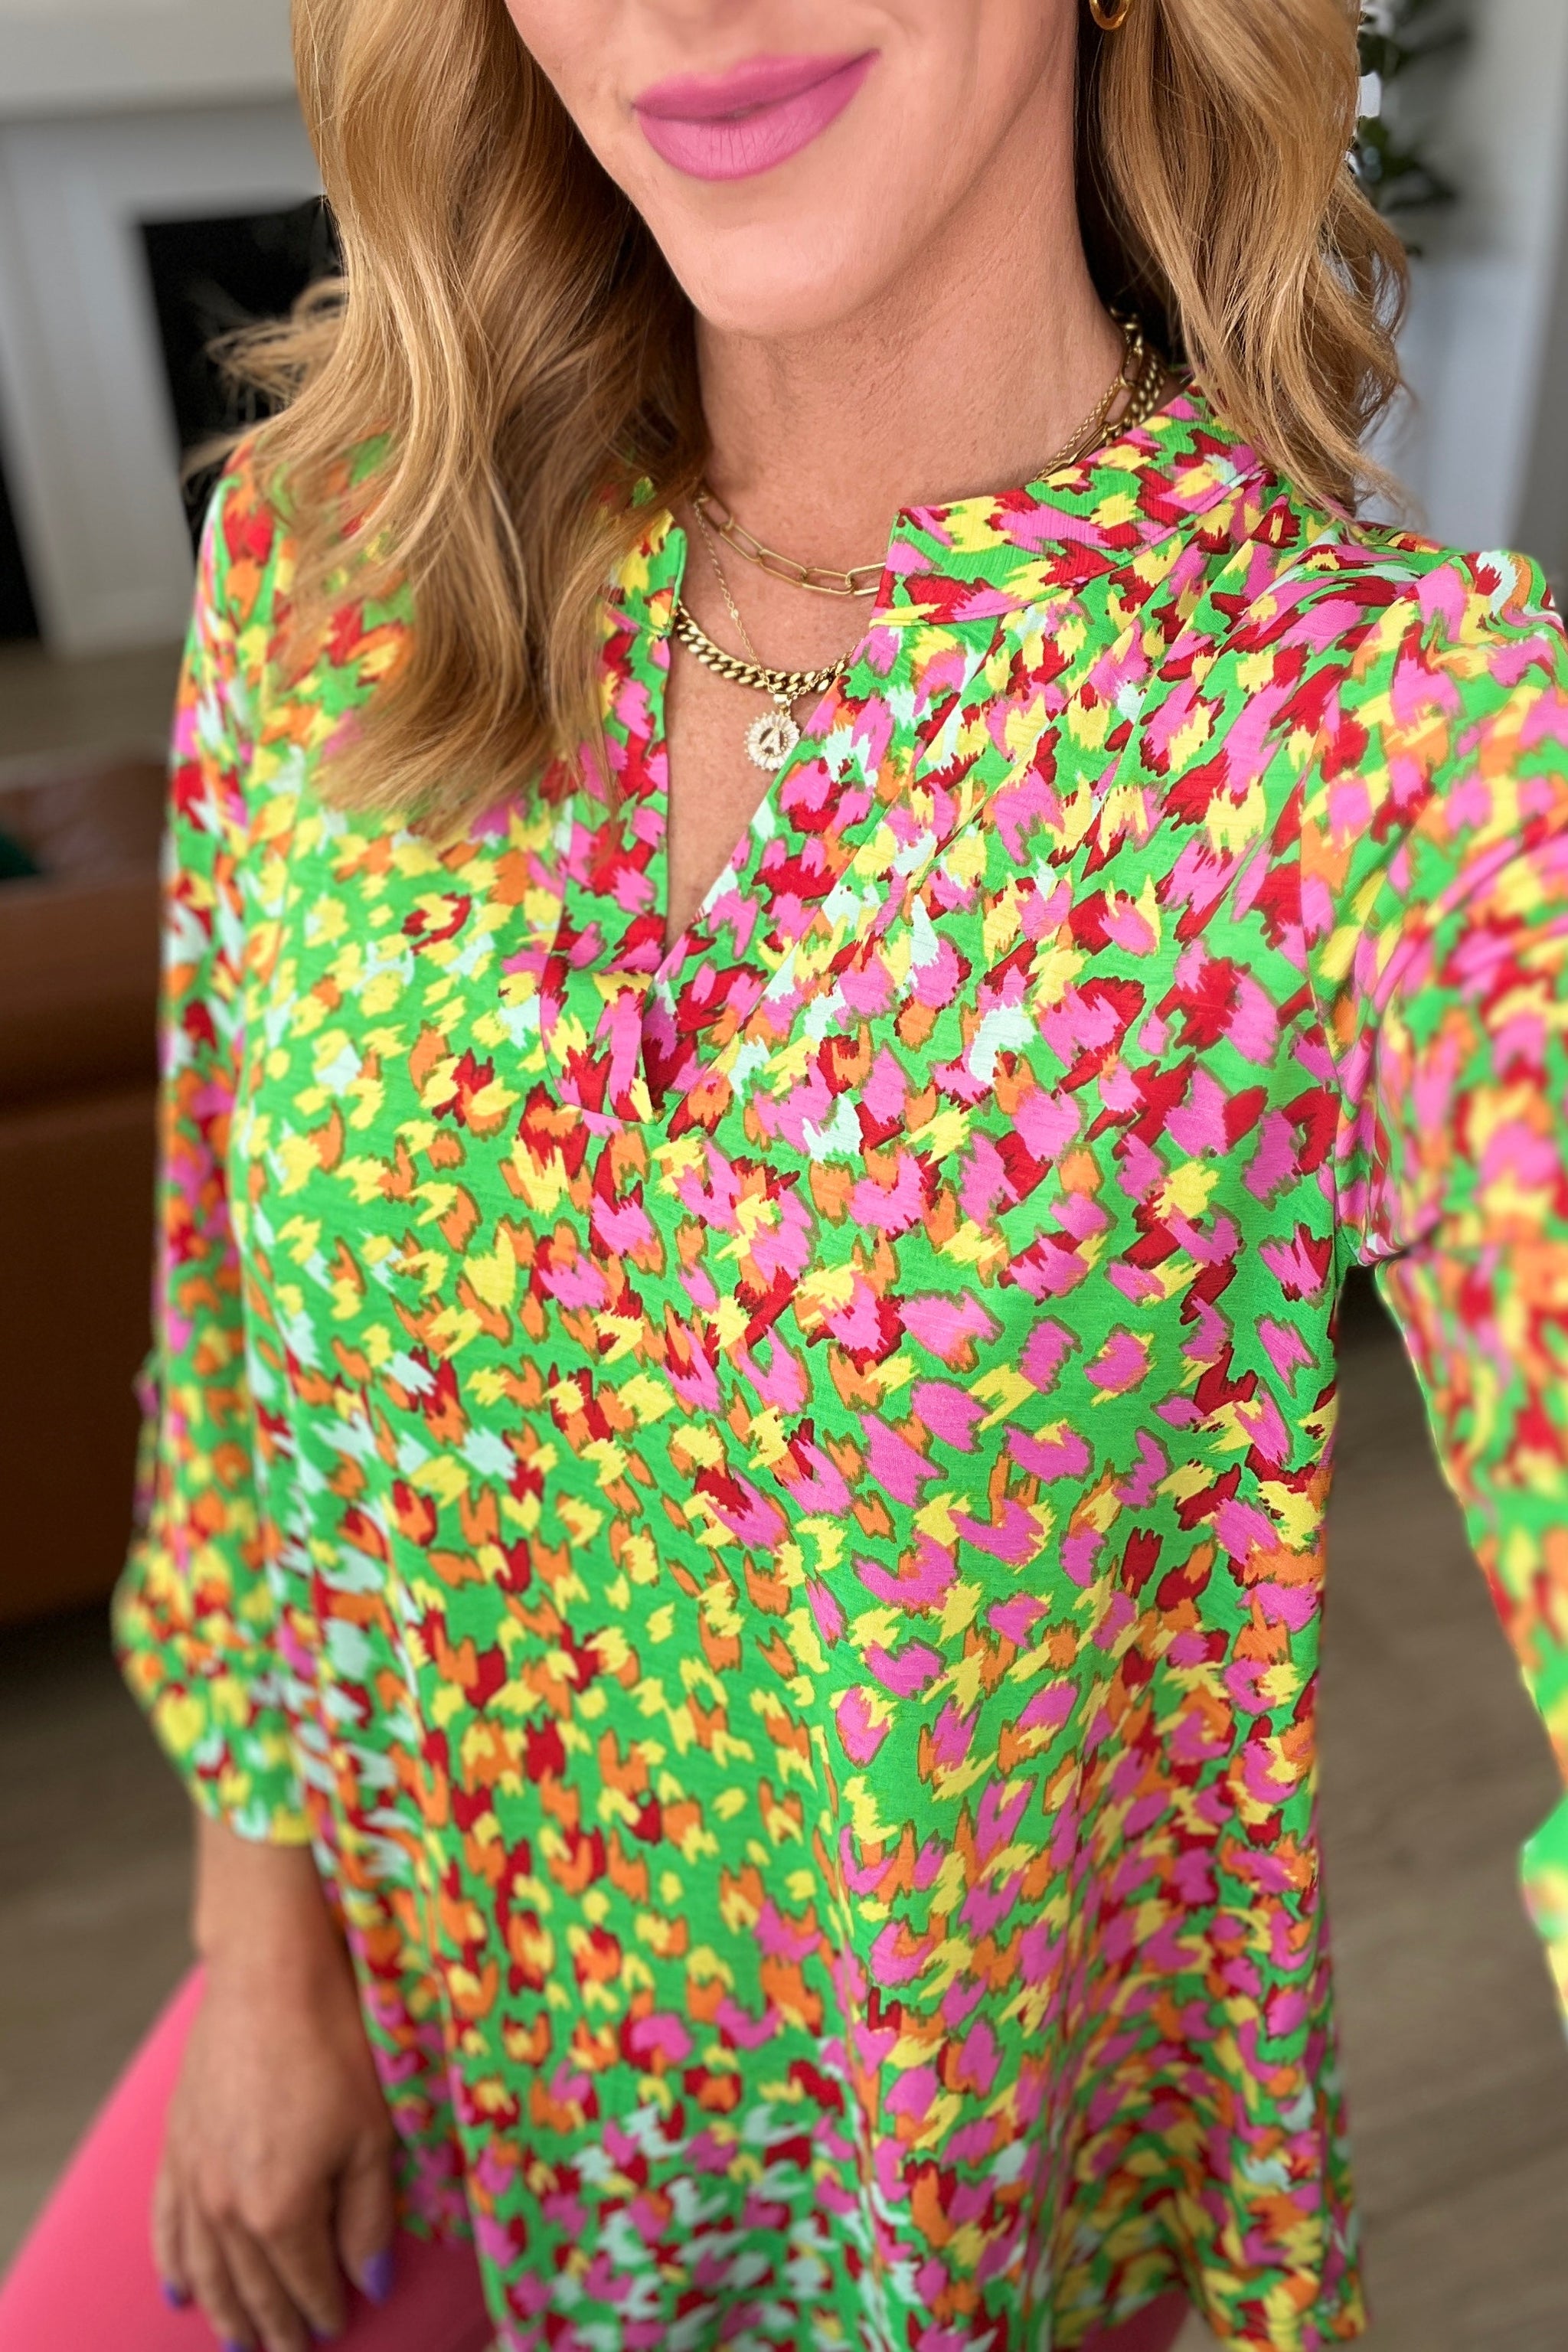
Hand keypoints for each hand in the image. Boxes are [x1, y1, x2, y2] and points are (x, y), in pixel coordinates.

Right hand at [153, 1819, 397, 2349]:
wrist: (268, 1975)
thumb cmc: (333, 2046)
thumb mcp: (371, 2134)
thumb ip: (368, 2217)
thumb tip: (371, 2282)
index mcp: (279, 2210)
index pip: (304, 2282)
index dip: (323, 2308)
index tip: (336, 2327)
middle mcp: (225, 2206)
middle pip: (251, 2286)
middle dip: (274, 2326)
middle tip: (291, 2351)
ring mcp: (192, 2176)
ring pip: (205, 2268)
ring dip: (224, 2310)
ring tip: (240, 2342)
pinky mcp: (175, 2145)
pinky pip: (167, 2224)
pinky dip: (174, 2263)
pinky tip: (179, 2289)